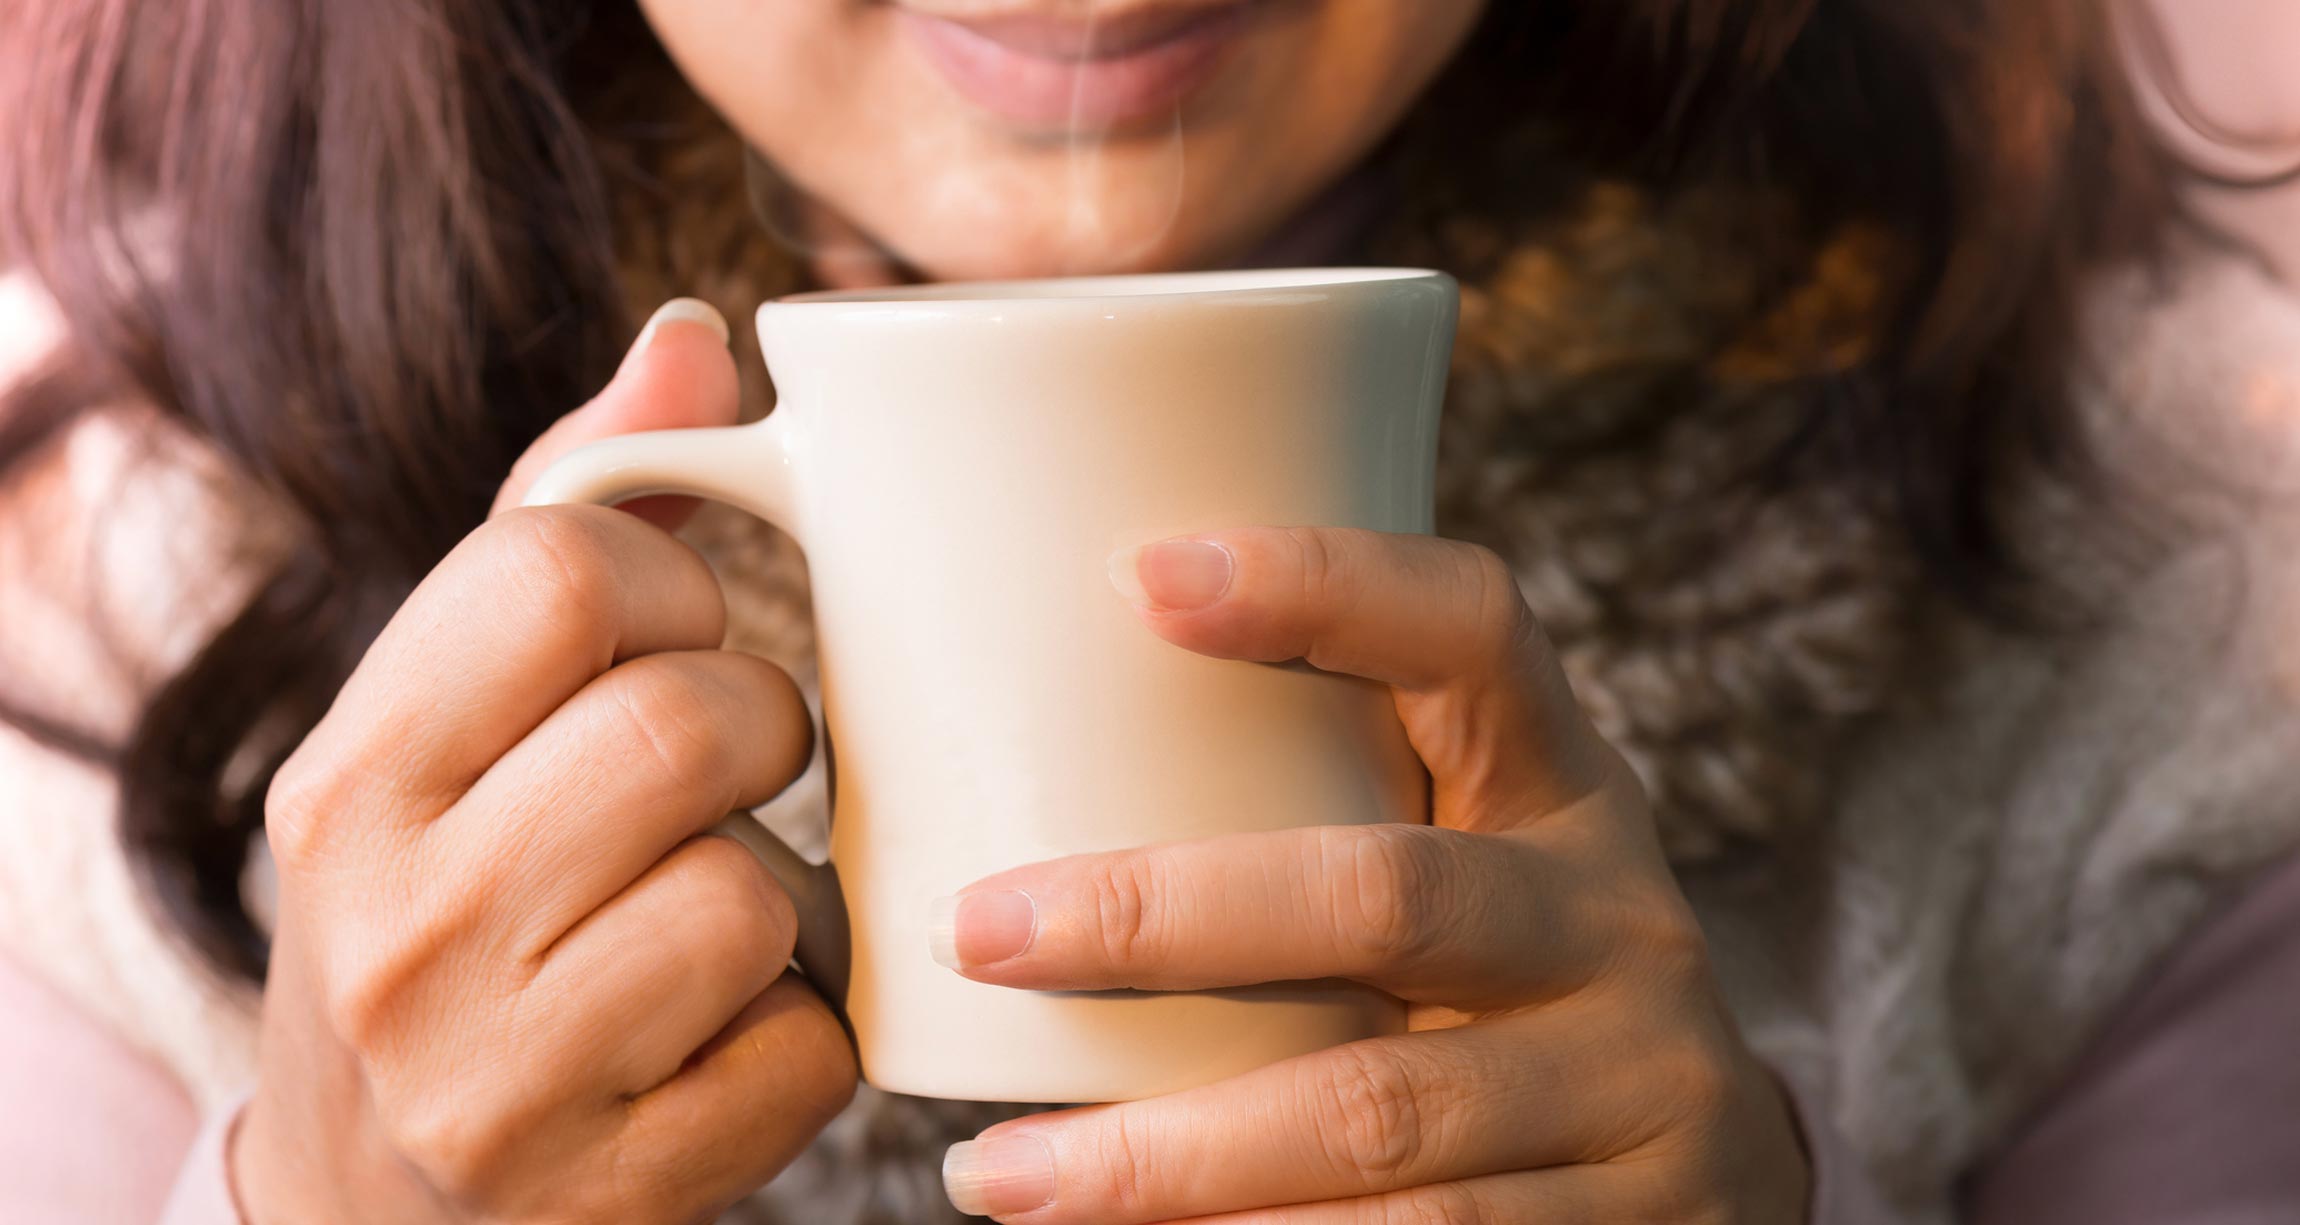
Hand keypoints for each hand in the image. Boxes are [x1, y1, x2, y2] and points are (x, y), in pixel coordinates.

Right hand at [232, 301, 856, 1223]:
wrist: (370, 1214)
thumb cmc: (443, 920)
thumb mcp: (441, 735)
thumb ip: (559, 526)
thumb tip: (698, 341)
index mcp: (346, 780)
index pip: (556, 568)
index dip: (669, 581)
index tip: (670, 636)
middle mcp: (397, 926)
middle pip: (687, 722)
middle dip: (755, 729)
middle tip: (724, 775)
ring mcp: (496, 1077)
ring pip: (755, 894)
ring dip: (783, 897)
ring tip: (716, 915)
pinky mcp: (612, 1192)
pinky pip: (812, 1053)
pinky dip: (808, 1036)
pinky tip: (728, 1037)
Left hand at [932, 528, 1809, 1222]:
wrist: (1704, 1174)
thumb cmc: (1498, 978)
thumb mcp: (1461, 859)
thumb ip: (1309, 797)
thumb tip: (986, 731)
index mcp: (1559, 784)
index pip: (1471, 634)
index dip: (1325, 586)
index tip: (1141, 575)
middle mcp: (1614, 914)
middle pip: (1385, 893)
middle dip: (1159, 914)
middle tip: (978, 934)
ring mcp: (1641, 1079)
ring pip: (1380, 1110)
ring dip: (1169, 1154)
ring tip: (1001, 1175)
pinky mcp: (1637, 1224)